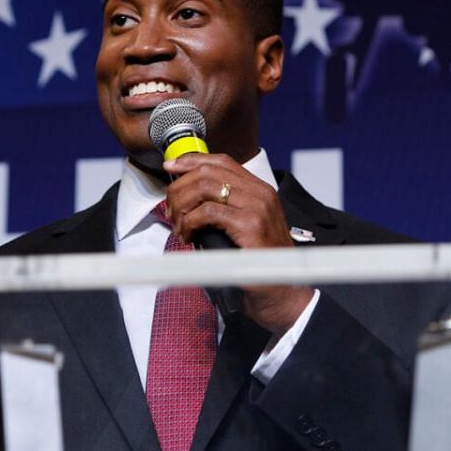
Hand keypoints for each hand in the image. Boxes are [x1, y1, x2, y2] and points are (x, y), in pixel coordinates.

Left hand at [163, 153, 311, 332]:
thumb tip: (186, 196)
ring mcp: (257, 206)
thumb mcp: (244, 225)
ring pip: (204, 188)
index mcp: (259, 189)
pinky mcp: (249, 224)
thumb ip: (225, 206)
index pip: (221, 161)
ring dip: (182, 206)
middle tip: (170, 209)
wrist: (281, 289)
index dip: (191, 161)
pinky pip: (207, 212)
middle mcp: (260, 192)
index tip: (170, 167)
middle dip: (180, 188)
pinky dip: (190, 222)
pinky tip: (187, 236)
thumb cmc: (258, 260)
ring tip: (178, 225)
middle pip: (208, 172)